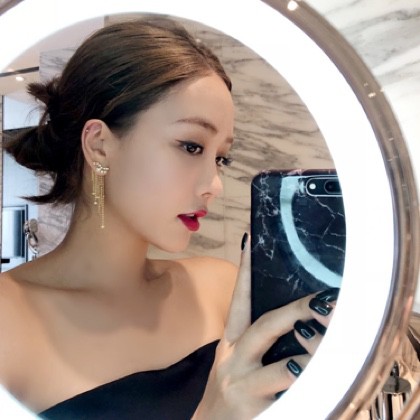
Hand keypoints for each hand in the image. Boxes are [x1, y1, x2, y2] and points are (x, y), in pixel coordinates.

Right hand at [193, 235, 336, 419]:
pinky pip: (288, 398)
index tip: (250, 243)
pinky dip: (308, 390)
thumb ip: (254, 339)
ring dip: (311, 355)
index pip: (238, 301)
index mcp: (230, 343)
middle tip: (323, 301)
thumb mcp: (233, 360)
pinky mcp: (256, 411)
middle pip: (265, 327)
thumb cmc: (228, 389)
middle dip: (296, 312)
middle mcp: (235, 360)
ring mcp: (244, 387)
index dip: (244, 272)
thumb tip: (290, 315)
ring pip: (283, 368)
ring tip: (333, 342)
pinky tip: (325, 381)